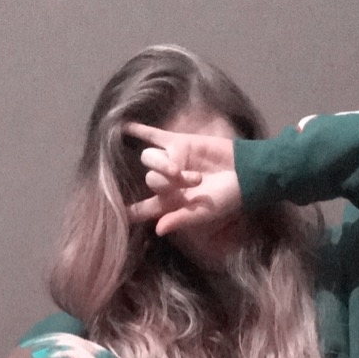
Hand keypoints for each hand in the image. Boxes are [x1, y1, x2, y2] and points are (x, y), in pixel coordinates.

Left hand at [125, 122, 241, 235]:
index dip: (129, 212)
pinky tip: (124, 126)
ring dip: (165, 164)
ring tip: (188, 171)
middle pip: (149, 179)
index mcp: (171, 203)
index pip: (143, 209)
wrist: (246, 172)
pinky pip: (153, 136)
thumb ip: (180, 219)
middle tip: (194, 183)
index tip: (112, 216)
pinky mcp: (179, 143)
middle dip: (166, 182)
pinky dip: (140, 131)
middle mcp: (167, 182)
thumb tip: (157, 230)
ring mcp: (172, 160)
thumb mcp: (204, 213)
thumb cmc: (227, 198)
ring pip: (150, 159)